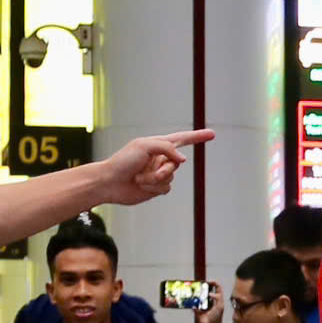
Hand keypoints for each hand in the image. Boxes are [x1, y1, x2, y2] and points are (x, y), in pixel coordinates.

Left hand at [96, 130, 212, 205]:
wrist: (110, 182)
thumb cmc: (123, 161)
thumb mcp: (145, 146)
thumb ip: (167, 148)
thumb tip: (183, 160)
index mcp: (158, 144)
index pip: (183, 138)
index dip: (197, 137)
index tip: (212, 134)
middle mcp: (161, 158)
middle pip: (176, 163)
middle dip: (162, 168)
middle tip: (143, 169)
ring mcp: (159, 173)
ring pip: (171, 177)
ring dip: (154, 179)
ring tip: (138, 178)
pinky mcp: (156, 188)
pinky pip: (166, 188)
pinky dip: (153, 187)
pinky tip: (140, 185)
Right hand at [194, 285, 226, 322]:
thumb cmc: (217, 316)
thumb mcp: (220, 305)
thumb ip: (217, 298)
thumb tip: (210, 294)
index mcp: (217, 298)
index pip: (217, 288)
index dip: (214, 283)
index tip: (209, 281)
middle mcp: (210, 300)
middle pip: (206, 291)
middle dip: (203, 288)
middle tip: (199, 286)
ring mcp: (204, 304)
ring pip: (199, 297)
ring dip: (197, 296)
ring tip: (195, 295)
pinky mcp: (198, 310)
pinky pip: (194, 307)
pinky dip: (194, 307)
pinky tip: (194, 306)